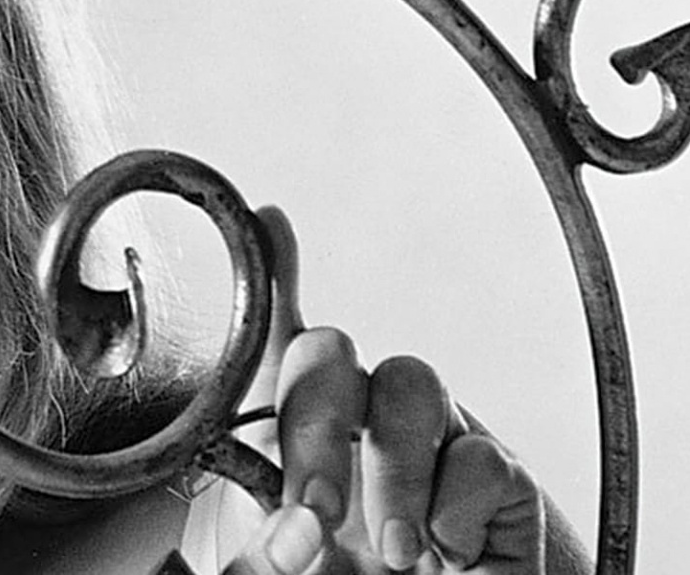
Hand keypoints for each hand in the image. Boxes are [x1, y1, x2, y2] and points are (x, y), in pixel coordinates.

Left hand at [220, 208, 543, 574]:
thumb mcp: (281, 571)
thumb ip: (262, 550)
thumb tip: (292, 522)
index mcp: (298, 440)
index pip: (274, 350)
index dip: (270, 279)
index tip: (263, 222)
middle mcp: (361, 423)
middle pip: (331, 355)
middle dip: (316, 421)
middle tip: (314, 508)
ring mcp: (432, 441)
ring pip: (409, 383)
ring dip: (393, 470)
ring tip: (392, 551)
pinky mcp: (500, 480)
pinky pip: (483, 457)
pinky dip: (455, 510)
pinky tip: (445, 554)